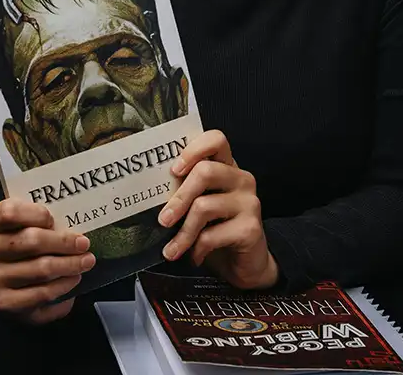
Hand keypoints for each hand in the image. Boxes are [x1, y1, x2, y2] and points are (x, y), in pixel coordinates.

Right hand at [0, 198, 95, 323]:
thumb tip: (75, 218)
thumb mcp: (25, 218)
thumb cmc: (23, 236)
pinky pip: (40, 296)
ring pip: (40, 270)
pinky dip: (62, 288)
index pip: (10, 212)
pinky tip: (73, 280)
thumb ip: (41, 215)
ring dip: (69, 266)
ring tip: (86, 262)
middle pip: (30, 242)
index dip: (35, 213)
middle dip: (64, 242)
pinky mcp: (4, 303)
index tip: (54, 218)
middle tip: (85, 244)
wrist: (7, 269)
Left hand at [157, 130, 278, 289]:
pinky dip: (197, 249)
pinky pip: (212, 235)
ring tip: (172, 250)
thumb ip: (187, 191)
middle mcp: (241, 179)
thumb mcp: (202, 205)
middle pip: (205, 172)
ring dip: (183, 233)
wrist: (246, 263)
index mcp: (228, 167)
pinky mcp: (251, 228)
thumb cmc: (217, 230)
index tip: (174, 170)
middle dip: (178, 197)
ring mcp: (249, 202)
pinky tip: (195, 256)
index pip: (216, 140)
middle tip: (163, 220)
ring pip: (204, 206)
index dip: (193, 150)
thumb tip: (151, 191)